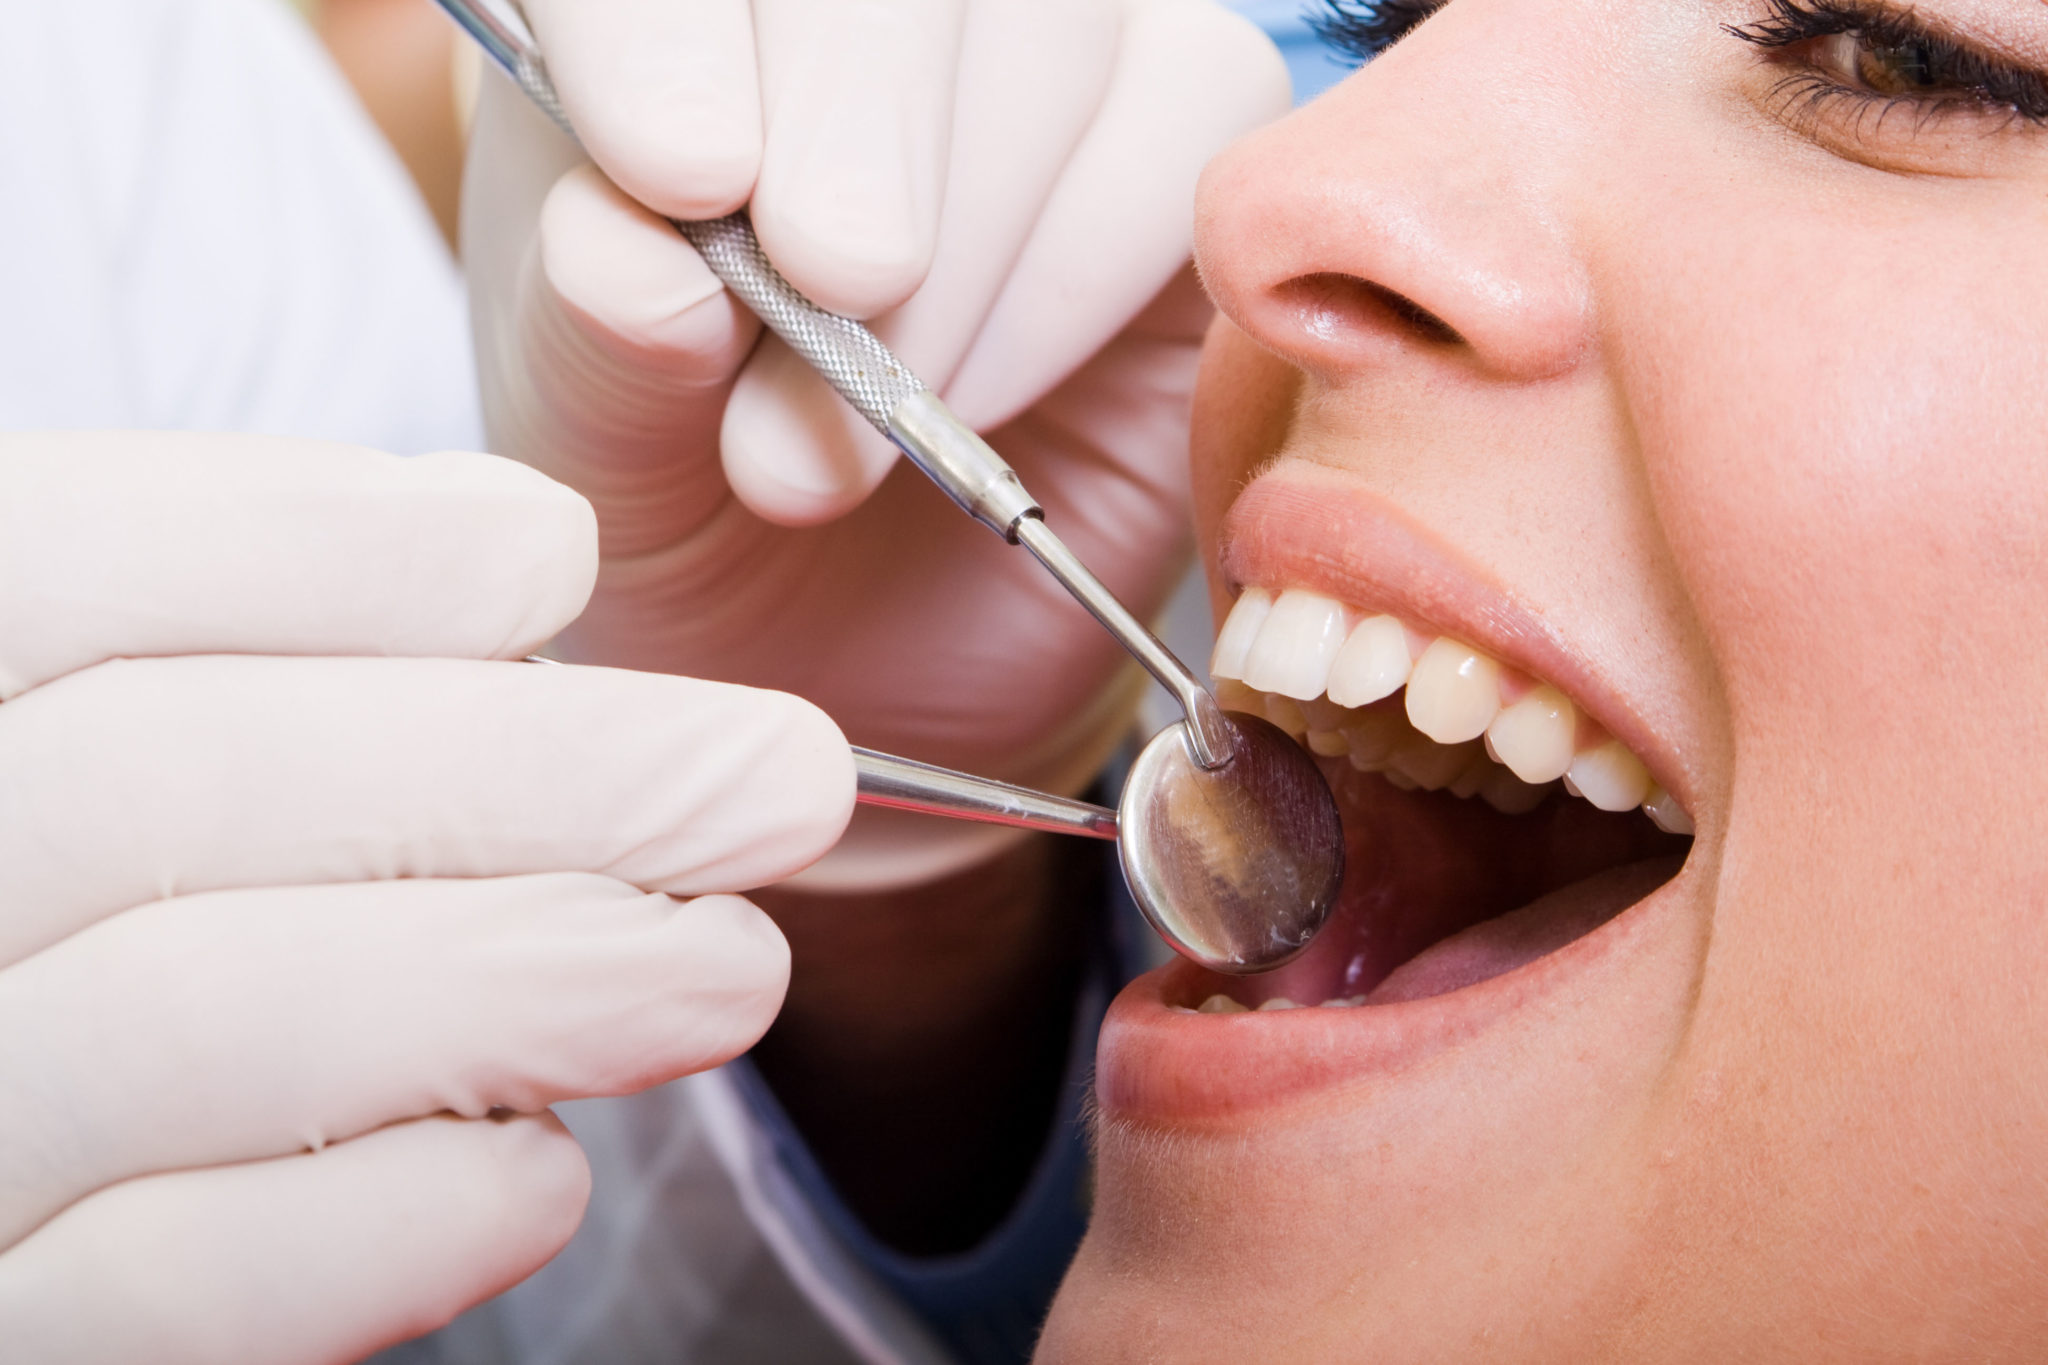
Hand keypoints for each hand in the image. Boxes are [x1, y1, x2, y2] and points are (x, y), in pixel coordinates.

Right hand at [0, 434, 853, 1362]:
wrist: (26, 1161)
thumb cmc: (97, 895)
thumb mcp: (108, 736)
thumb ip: (256, 655)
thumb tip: (523, 560)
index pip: (64, 566)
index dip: (320, 545)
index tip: (553, 551)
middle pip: (169, 781)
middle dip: (527, 771)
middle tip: (783, 777)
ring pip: (192, 1018)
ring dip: (521, 980)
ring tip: (735, 964)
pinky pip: (167, 1289)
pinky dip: (387, 1216)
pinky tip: (538, 1169)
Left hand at [464, 0, 1290, 885]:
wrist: (858, 661)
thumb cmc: (698, 533)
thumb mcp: (599, 466)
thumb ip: (597, 347)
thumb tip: (636, 252)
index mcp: (650, 41)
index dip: (671, 23)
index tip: (676, 172)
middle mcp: (835, 28)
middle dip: (859, 119)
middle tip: (826, 294)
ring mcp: (1024, 67)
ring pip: (1057, 24)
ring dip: (969, 244)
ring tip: (857, 436)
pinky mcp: (1171, 145)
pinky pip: (1193, 114)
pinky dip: (1081, 271)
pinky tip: (981, 395)